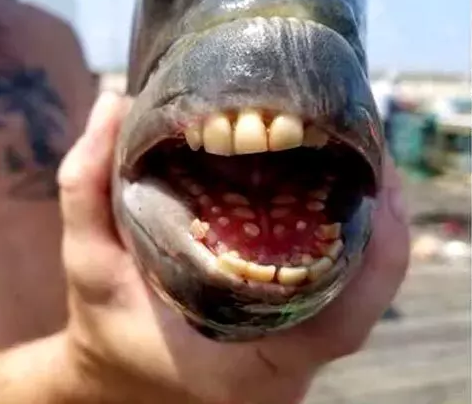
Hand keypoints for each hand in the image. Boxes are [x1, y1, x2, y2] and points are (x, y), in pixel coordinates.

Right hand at [57, 91, 409, 403]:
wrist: (127, 372)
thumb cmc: (112, 326)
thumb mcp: (88, 266)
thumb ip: (89, 188)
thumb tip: (114, 99)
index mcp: (252, 366)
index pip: (342, 328)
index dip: (381, 259)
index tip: (380, 181)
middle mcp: (293, 358)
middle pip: (369, 292)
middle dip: (383, 214)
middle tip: (373, 140)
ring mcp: (308, 338)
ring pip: (370, 281)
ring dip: (377, 214)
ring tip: (369, 145)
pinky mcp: (310, 314)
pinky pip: (356, 275)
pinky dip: (363, 223)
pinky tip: (352, 172)